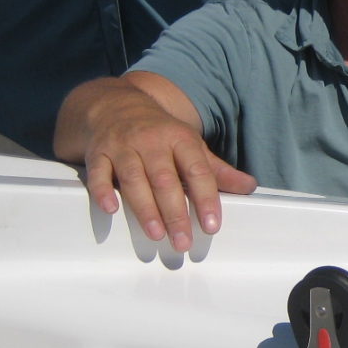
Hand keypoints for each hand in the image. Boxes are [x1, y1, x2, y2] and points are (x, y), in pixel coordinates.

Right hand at [57, 78, 256, 250]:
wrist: (114, 104)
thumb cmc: (159, 132)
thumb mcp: (190, 145)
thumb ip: (217, 170)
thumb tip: (250, 187)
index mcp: (180, 138)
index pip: (197, 170)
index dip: (206, 198)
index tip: (212, 225)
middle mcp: (151, 141)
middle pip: (165, 179)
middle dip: (175, 213)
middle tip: (183, 243)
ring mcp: (123, 145)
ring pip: (133, 178)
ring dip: (144, 208)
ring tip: (155, 235)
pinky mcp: (98, 152)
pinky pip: (98, 172)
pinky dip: (102, 190)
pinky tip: (110, 209)